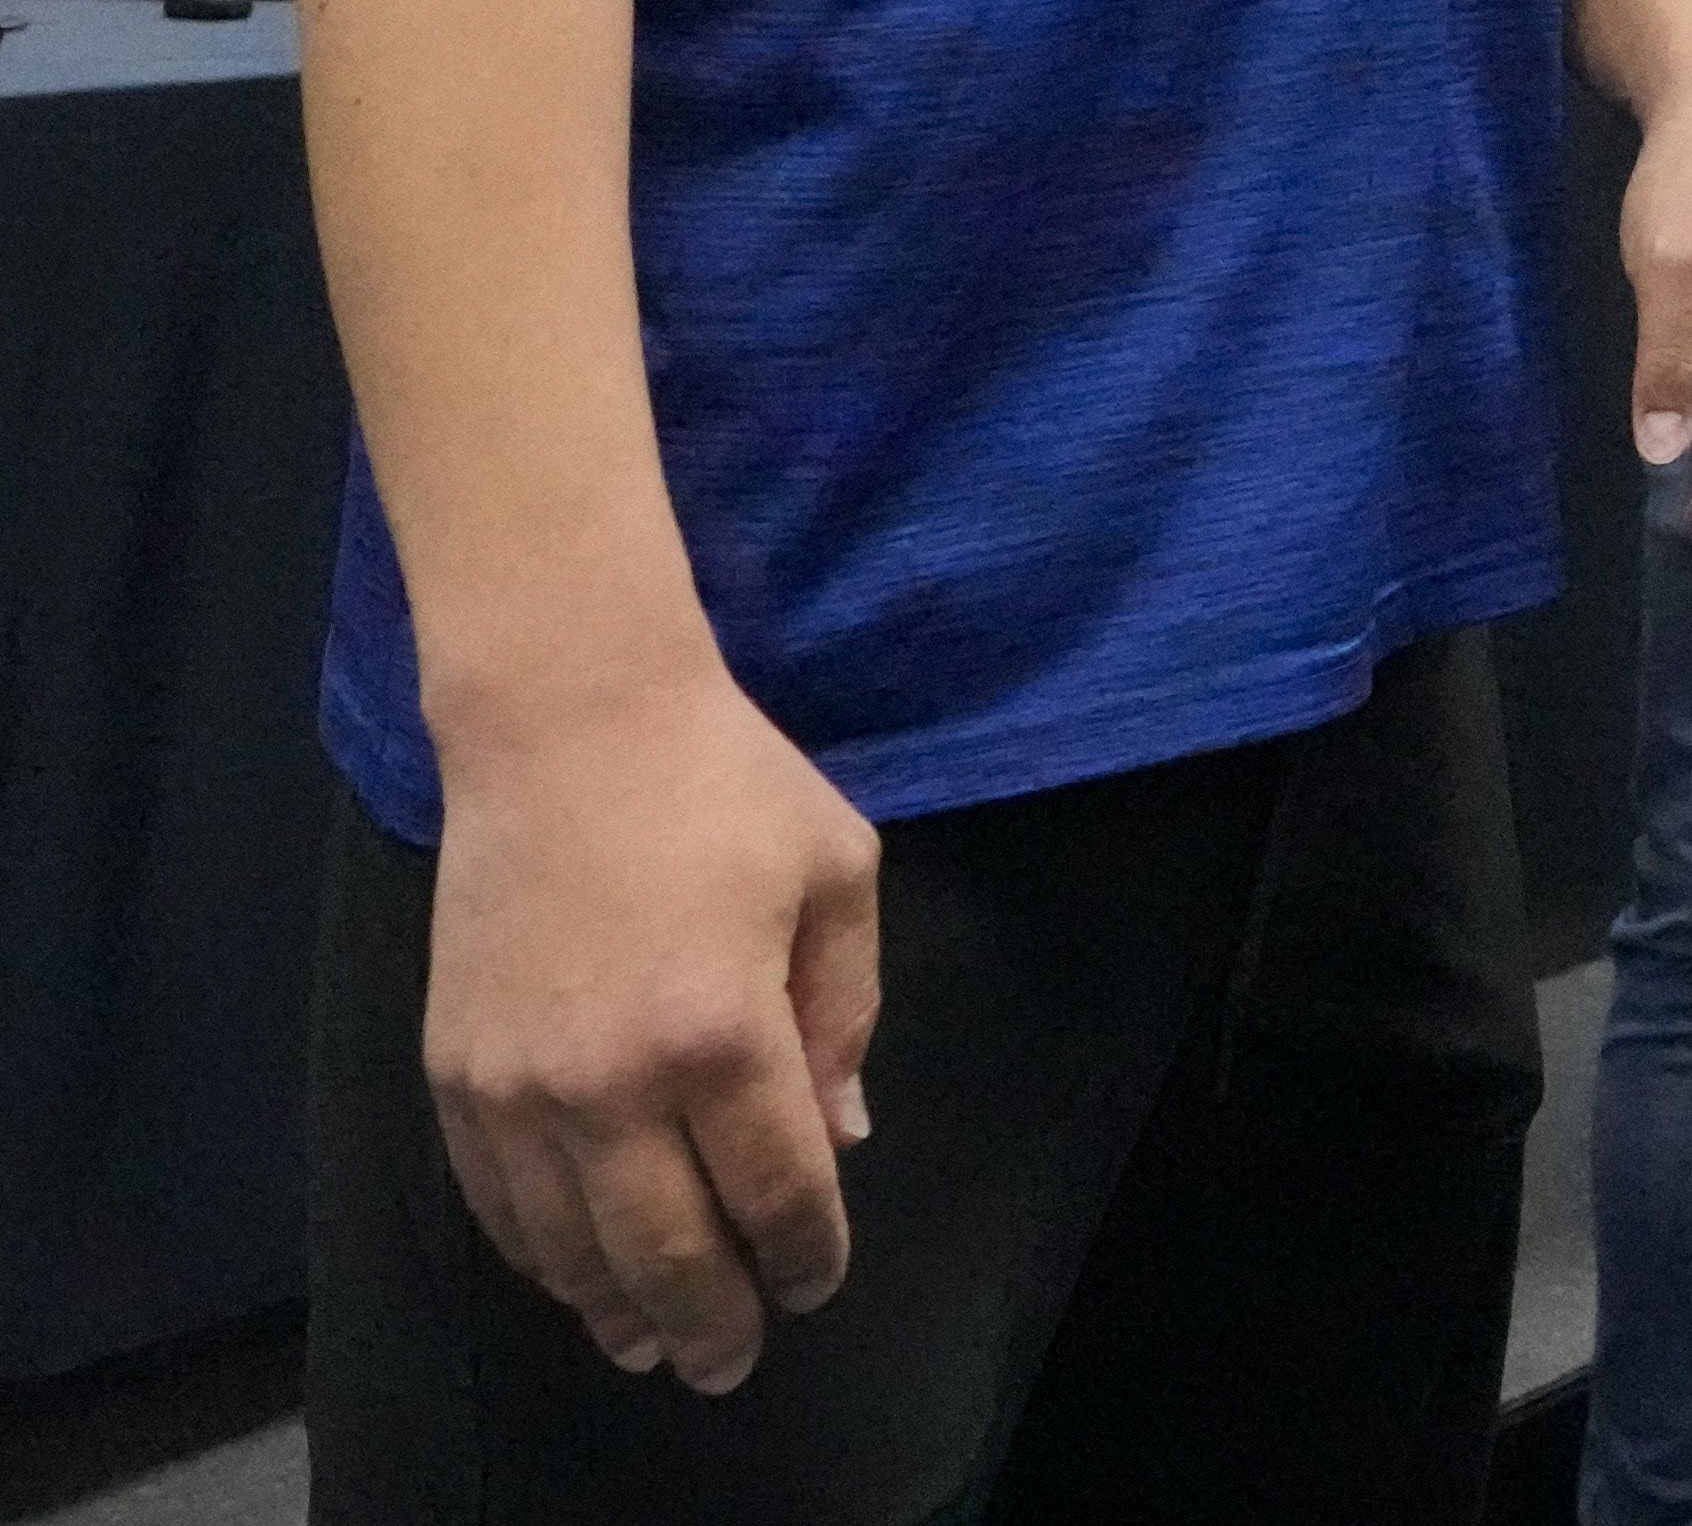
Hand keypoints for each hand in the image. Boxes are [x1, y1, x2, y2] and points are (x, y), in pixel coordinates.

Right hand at [416, 661, 880, 1390]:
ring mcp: (516, 1086)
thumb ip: (842, 1020)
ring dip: (614, 1307)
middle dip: (710, 1319)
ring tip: (652, 1345)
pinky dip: (538, 1254)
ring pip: (569, 1245)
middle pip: (666, 1249)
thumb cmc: (724, 785)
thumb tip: (836, 1141)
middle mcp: (609, 1081)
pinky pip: (496, 1201)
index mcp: (721, 1032)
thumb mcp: (838, 879)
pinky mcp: (451, 1073)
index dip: (804, 1254)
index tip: (817, 1286)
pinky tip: (573, 1275)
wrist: (563, 723)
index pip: (775, 1190)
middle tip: (733, 1365)